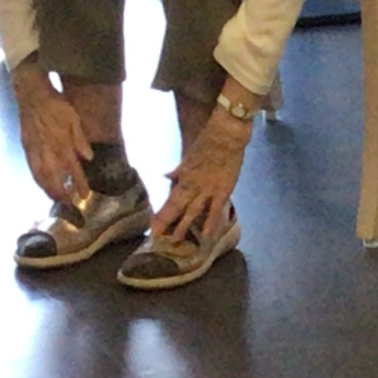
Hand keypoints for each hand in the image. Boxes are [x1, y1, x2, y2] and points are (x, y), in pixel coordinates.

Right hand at [12, 67, 90, 205]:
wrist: (32, 93)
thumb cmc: (56, 104)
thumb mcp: (74, 118)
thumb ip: (80, 139)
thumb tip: (89, 158)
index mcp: (62, 143)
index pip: (73, 170)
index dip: (79, 184)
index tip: (84, 195)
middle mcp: (47, 150)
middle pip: (54, 179)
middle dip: (61, 194)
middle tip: (69, 204)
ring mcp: (34, 149)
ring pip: (40, 177)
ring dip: (48, 190)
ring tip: (55, 199)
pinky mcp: (26, 146)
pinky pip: (31, 168)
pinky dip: (37, 179)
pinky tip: (42, 184)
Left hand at [154, 107, 248, 242]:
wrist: (225, 136)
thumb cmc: (207, 142)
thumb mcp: (188, 156)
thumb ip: (178, 170)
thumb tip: (165, 176)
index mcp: (183, 177)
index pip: (169, 200)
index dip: (160, 214)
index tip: (152, 227)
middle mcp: (192, 186)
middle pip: (176, 208)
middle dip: (166, 223)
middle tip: (156, 238)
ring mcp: (207, 190)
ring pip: (193, 212)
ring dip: (184, 226)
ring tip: (176, 241)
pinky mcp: (223, 191)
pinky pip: (216, 209)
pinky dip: (210, 222)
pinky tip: (206, 235)